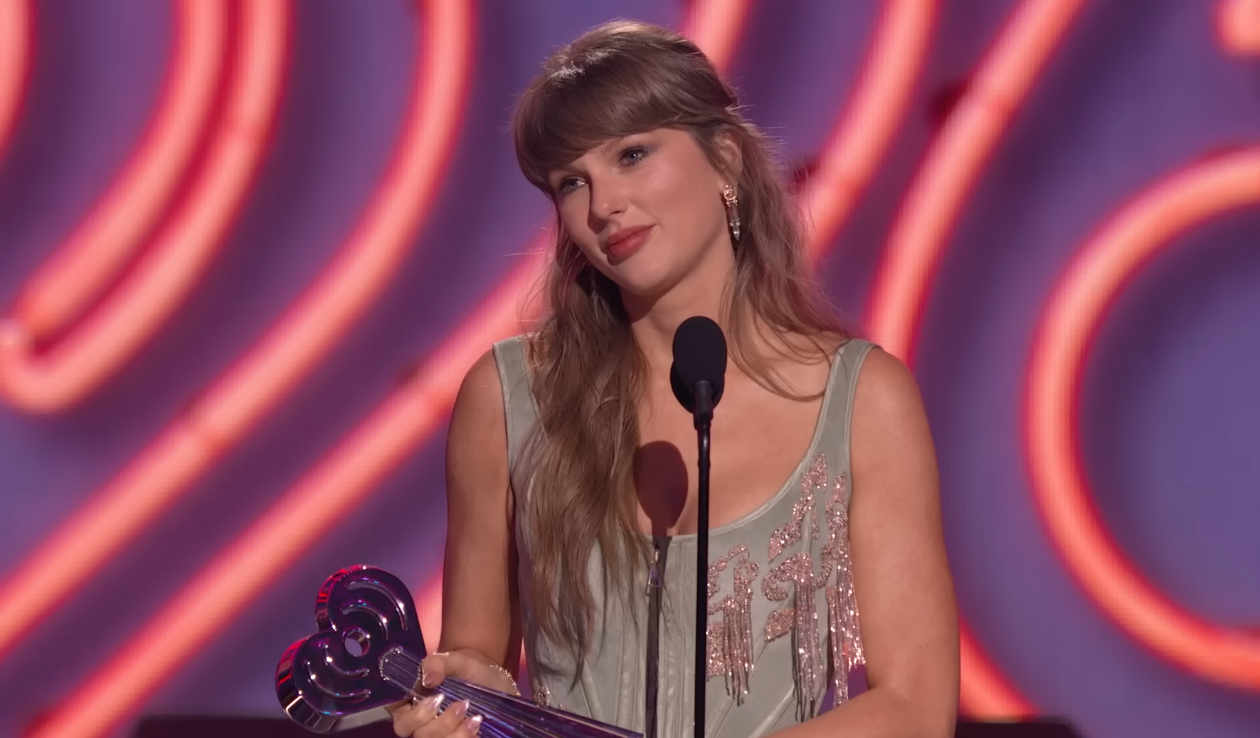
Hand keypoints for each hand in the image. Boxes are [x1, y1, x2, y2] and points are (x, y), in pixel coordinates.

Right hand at [385, 651, 511, 737]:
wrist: (491, 678)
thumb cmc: (465, 668)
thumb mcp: (452, 659)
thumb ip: (436, 664)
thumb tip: (428, 680)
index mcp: (409, 702)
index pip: (397, 715)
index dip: (411, 715)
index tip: (434, 700)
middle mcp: (419, 723)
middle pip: (418, 734)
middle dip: (441, 723)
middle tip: (462, 705)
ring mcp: (437, 734)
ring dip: (455, 733)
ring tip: (474, 717)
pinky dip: (466, 737)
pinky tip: (477, 723)